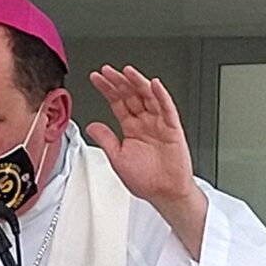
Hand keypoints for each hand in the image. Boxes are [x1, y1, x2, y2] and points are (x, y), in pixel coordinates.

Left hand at [85, 64, 204, 248]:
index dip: (107, 89)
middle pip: (131, 96)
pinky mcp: (173, 129)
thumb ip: (106, 139)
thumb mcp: (117, 158)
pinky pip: (167, 109)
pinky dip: (161, 96)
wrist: (164, 194)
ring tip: (127, 72)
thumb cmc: (145, 180)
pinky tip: (154, 84)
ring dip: (138, 83)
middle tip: (108, 70)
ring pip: (148, 97)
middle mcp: (145, 122)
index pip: (117, 102)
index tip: (96, 78)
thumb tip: (92, 126)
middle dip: (119, 82)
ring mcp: (159, 124)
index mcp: (131, 128)